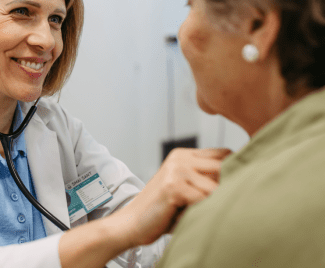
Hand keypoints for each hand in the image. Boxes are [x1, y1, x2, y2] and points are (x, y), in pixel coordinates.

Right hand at [108, 148, 230, 246]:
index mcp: (183, 155)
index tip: (238, 186)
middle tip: (224, 203)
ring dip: (214, 203)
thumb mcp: (186, 189)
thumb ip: (207, 181)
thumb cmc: (162, 211)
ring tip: (200, 212)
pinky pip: (205, 199)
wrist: (132, 223)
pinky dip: (202, 212)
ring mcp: (176, 170)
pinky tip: (188, 216)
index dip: (234, 170)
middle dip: (229, 186)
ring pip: (217, 186)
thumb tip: (245, 181)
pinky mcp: (173, 186)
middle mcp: (180, 158)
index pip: (224, 153)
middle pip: (225, 166)